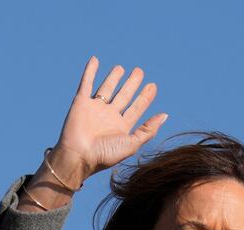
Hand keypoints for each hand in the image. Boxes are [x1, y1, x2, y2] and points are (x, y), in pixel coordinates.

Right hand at [51, 57, 167, 185]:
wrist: (78, 156)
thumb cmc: (105, 154)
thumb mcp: (132, 144)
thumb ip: (148, 130)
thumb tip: (165, 115)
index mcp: (121, 127)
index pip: (136, 108)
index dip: (145, 97)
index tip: (153, 85)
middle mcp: (109, 117)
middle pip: (123, 96)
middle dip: (132, 84)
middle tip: (139, 71)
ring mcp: (95, 109)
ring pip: (106, 88)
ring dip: (113, 78)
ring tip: (121, 68)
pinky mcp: (81, 102)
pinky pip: (86, 83)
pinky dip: (90, 71)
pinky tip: (95, 59)